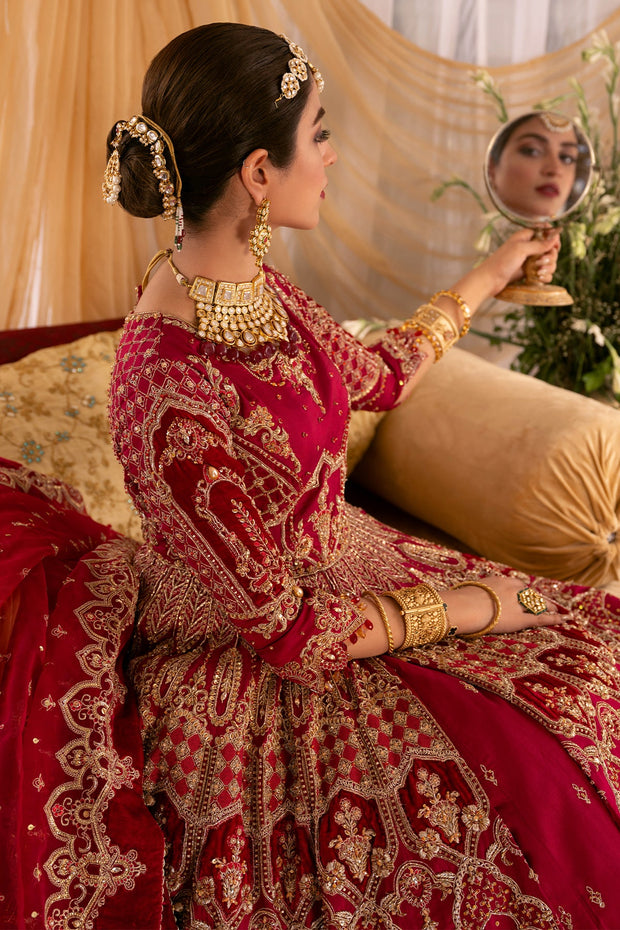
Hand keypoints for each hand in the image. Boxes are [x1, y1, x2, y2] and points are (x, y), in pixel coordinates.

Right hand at [442, 574, 561, 637]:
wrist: (465, 606)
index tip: (528, 593)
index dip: (524, 590)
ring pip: (537, 604)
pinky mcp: (521, 618)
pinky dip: (553, 618)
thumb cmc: (460, 601)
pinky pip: (540, 618)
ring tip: (558, 610)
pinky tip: (564, 619)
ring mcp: (517, 603)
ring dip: (549, 606)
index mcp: (499, 581)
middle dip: (540, 598)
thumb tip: (459, 599)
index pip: (517, 585)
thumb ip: (472, 595)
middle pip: (530, 593)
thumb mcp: (467, 592)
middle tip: (550, 602)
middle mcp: (511, 589)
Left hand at [447, 226, 560, 315]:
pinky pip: (544, 274)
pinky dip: (545, 276)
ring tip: (539, 272)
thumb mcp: (521, 249)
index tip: (554, 245)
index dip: (553, 238)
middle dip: (551, 256)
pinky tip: (539, 278)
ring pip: (550, 262)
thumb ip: (539, 244)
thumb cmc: (502, 261)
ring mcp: (530, 261)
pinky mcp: (530, 273)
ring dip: (549, 267)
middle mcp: (530, 247)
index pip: (546, 232)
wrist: (490, 280)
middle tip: (542, 262)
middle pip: (551, 248)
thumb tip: (555, 237)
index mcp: (526, 237)